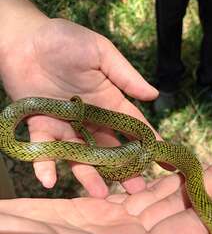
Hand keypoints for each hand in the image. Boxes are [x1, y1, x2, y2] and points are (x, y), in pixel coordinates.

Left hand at [0, 8, 157, 195]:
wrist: (24, 39)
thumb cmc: (64, 41)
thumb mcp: (100, 52)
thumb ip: (125, 75)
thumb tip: (155, 95)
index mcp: (109, 103)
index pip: (134, 128)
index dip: (150, 144)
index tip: (166, 162)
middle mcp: (91, 121)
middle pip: (111, 150)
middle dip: (124, 169)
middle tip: (137, 190)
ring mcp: (66, 127)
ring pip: (81, 157)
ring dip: (90, 175)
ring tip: (101, 194)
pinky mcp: (41, 128)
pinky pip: (43, 151)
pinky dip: (45, 165)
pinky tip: (50, 181)